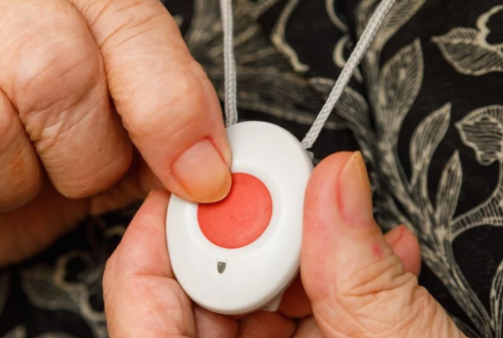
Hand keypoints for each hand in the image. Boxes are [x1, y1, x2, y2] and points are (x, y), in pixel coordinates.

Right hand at [0, 0, 231, 303]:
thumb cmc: (1, 158)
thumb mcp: (94, 141)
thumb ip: (151, 138)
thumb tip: (207, 164)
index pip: (123, 14)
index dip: (170, 105)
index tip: (196, 174)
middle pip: (50, 64)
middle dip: (77, 154)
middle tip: (64, 176)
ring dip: (2, 188)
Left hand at [103, 152, 465, 337]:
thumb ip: (355, 269)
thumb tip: (335, 183)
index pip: (139, 288)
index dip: (176, 223)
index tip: (222, 181)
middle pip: (192, 294)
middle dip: (252, 241)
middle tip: (296, 204)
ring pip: (241, 310)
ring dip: (297, 265)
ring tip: (347, 240)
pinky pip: (276, 334)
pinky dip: (319, 299)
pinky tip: (363, 274)